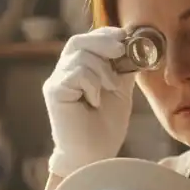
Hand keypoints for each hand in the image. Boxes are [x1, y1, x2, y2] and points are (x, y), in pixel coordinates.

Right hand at [41, 26, 136, 177]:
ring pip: (80, 56)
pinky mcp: (54, 91)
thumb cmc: (105, 127)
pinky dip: (92, 84)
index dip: (104, 34)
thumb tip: (135, 46)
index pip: (86, 41)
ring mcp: (56, 81)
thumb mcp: (120, 90)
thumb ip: (122, 68)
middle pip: (77, 42)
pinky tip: (95, 101)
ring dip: (102, 70)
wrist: (95, 155)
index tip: (124, 36)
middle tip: (121, 50)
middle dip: (103, 42)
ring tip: (110, 89)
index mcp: (77, 70)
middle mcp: (63, 73)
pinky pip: (76, 72)